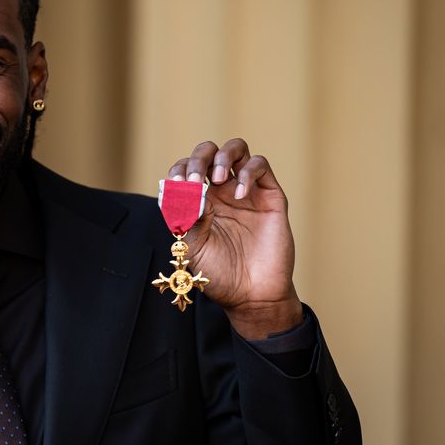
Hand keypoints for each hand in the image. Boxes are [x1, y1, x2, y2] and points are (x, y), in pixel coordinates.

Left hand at [166, 139, 302, 338]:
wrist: (251, 295)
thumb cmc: (218, 273)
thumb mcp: (190, 245)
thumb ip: (184, 217)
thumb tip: (182, 188)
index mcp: (198, 200)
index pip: (185, 169)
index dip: (178, 170)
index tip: (175, 184)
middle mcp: (221, 192)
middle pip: (208, 152)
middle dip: (198, 158)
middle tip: (193, 178)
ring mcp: (246, 192)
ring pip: (236, 149)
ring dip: (223, 156)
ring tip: (216, 179)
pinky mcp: (270, 197)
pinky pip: (261, 166)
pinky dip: (248, 173)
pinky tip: (240, 195)